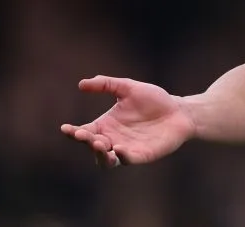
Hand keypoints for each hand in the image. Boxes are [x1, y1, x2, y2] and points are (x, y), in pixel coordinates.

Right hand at [60, 75, 195, 167]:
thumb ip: (107, 84)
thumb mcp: (128, 88)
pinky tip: (119, 148)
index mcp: (106, 125)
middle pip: (92, 147)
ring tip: (99, 143)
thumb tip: (81, 84)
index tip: (66, 128)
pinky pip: (128, 160)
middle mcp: (113, 139)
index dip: (73, 132)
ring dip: (100, 154)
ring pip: (106, 160)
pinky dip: (121, 156)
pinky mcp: (142, 155)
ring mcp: (126, 149)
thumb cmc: (154, 100)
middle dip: (86, 142)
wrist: (179, 110)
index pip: (84, 132)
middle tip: (84, 135)